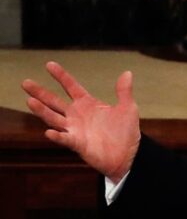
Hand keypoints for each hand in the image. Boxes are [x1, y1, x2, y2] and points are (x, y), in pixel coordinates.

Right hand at [21, 62, 140, 182]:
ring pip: (54, 118)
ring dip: (42, 111)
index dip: (61, 76)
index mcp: (87, 104)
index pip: (71, 86)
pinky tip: (50, 132)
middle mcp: (77, 115)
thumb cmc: (125, 131)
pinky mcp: (77, 144)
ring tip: (30, 101)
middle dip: (40, 93)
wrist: (128, 154)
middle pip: (54, 102)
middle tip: (25, 83)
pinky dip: (57, 136)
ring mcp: (75, 129)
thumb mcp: (128, 108)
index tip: (49, 64)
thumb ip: (124, 91)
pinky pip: (65, 139)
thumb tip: (127, 73)